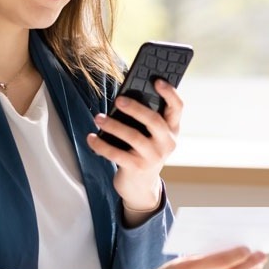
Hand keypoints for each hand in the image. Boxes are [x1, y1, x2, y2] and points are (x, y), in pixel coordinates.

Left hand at [87, 79, 182, 214]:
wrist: (140, 187)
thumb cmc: (142, 152)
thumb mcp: (151, 137)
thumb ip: (145, 120)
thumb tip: (124, 97)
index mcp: (172, 130)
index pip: (178, 108)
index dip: (170, 93)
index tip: (156, 80)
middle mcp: (166, 143)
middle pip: (154, 121)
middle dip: (136, 109)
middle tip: (118, 100)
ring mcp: (152, 157)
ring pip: (133, 137)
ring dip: (113, 125)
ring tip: (98, 118)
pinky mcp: (136, 168)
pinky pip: (116, 153)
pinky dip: (101, 145)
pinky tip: (91, 138)